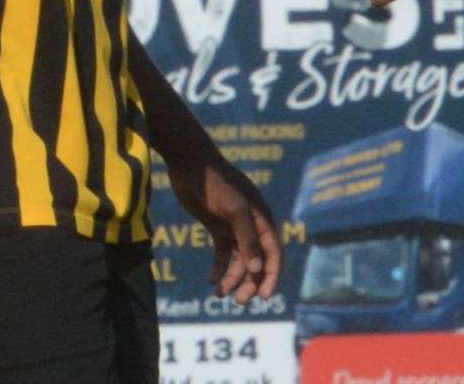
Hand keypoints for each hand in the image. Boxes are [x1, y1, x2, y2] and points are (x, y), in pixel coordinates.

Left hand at [167, 150, 281, 304]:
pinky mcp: (217, 225)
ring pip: (238, 259)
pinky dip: (219, 267)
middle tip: (237, 300)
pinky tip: (211, 281)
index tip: (264, 297)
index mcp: (262, 219)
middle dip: (249, 282)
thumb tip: (258, 269)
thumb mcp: (234, 210)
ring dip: (232, 278)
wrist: (190, 163)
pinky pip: (222, 252)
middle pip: (256, 261)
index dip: (271, 276)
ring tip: (218, 294)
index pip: (273, 253)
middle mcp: (251, 224)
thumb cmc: (216, 183)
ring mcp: (234, 225)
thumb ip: (247, 239)